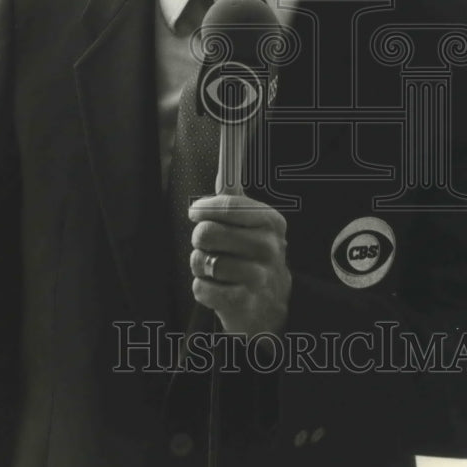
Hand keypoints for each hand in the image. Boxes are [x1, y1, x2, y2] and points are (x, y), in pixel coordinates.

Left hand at [188, 194, 290, 337]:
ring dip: (200, 265)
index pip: (227, 205)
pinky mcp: (243, 303)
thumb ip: (234, 199)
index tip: (195, 212)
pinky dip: (202, 288)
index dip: (204, 208)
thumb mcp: (252, 225)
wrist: (270, 305)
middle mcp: (269, 247)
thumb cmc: (253, 257)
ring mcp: (258, 277)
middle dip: (200, 239)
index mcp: (271, 221)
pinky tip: (216, 287)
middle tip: (210, 245)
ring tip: (214, 268)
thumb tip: (225, 161)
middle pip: (207, 232)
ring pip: (202, 260)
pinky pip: (201, 288)